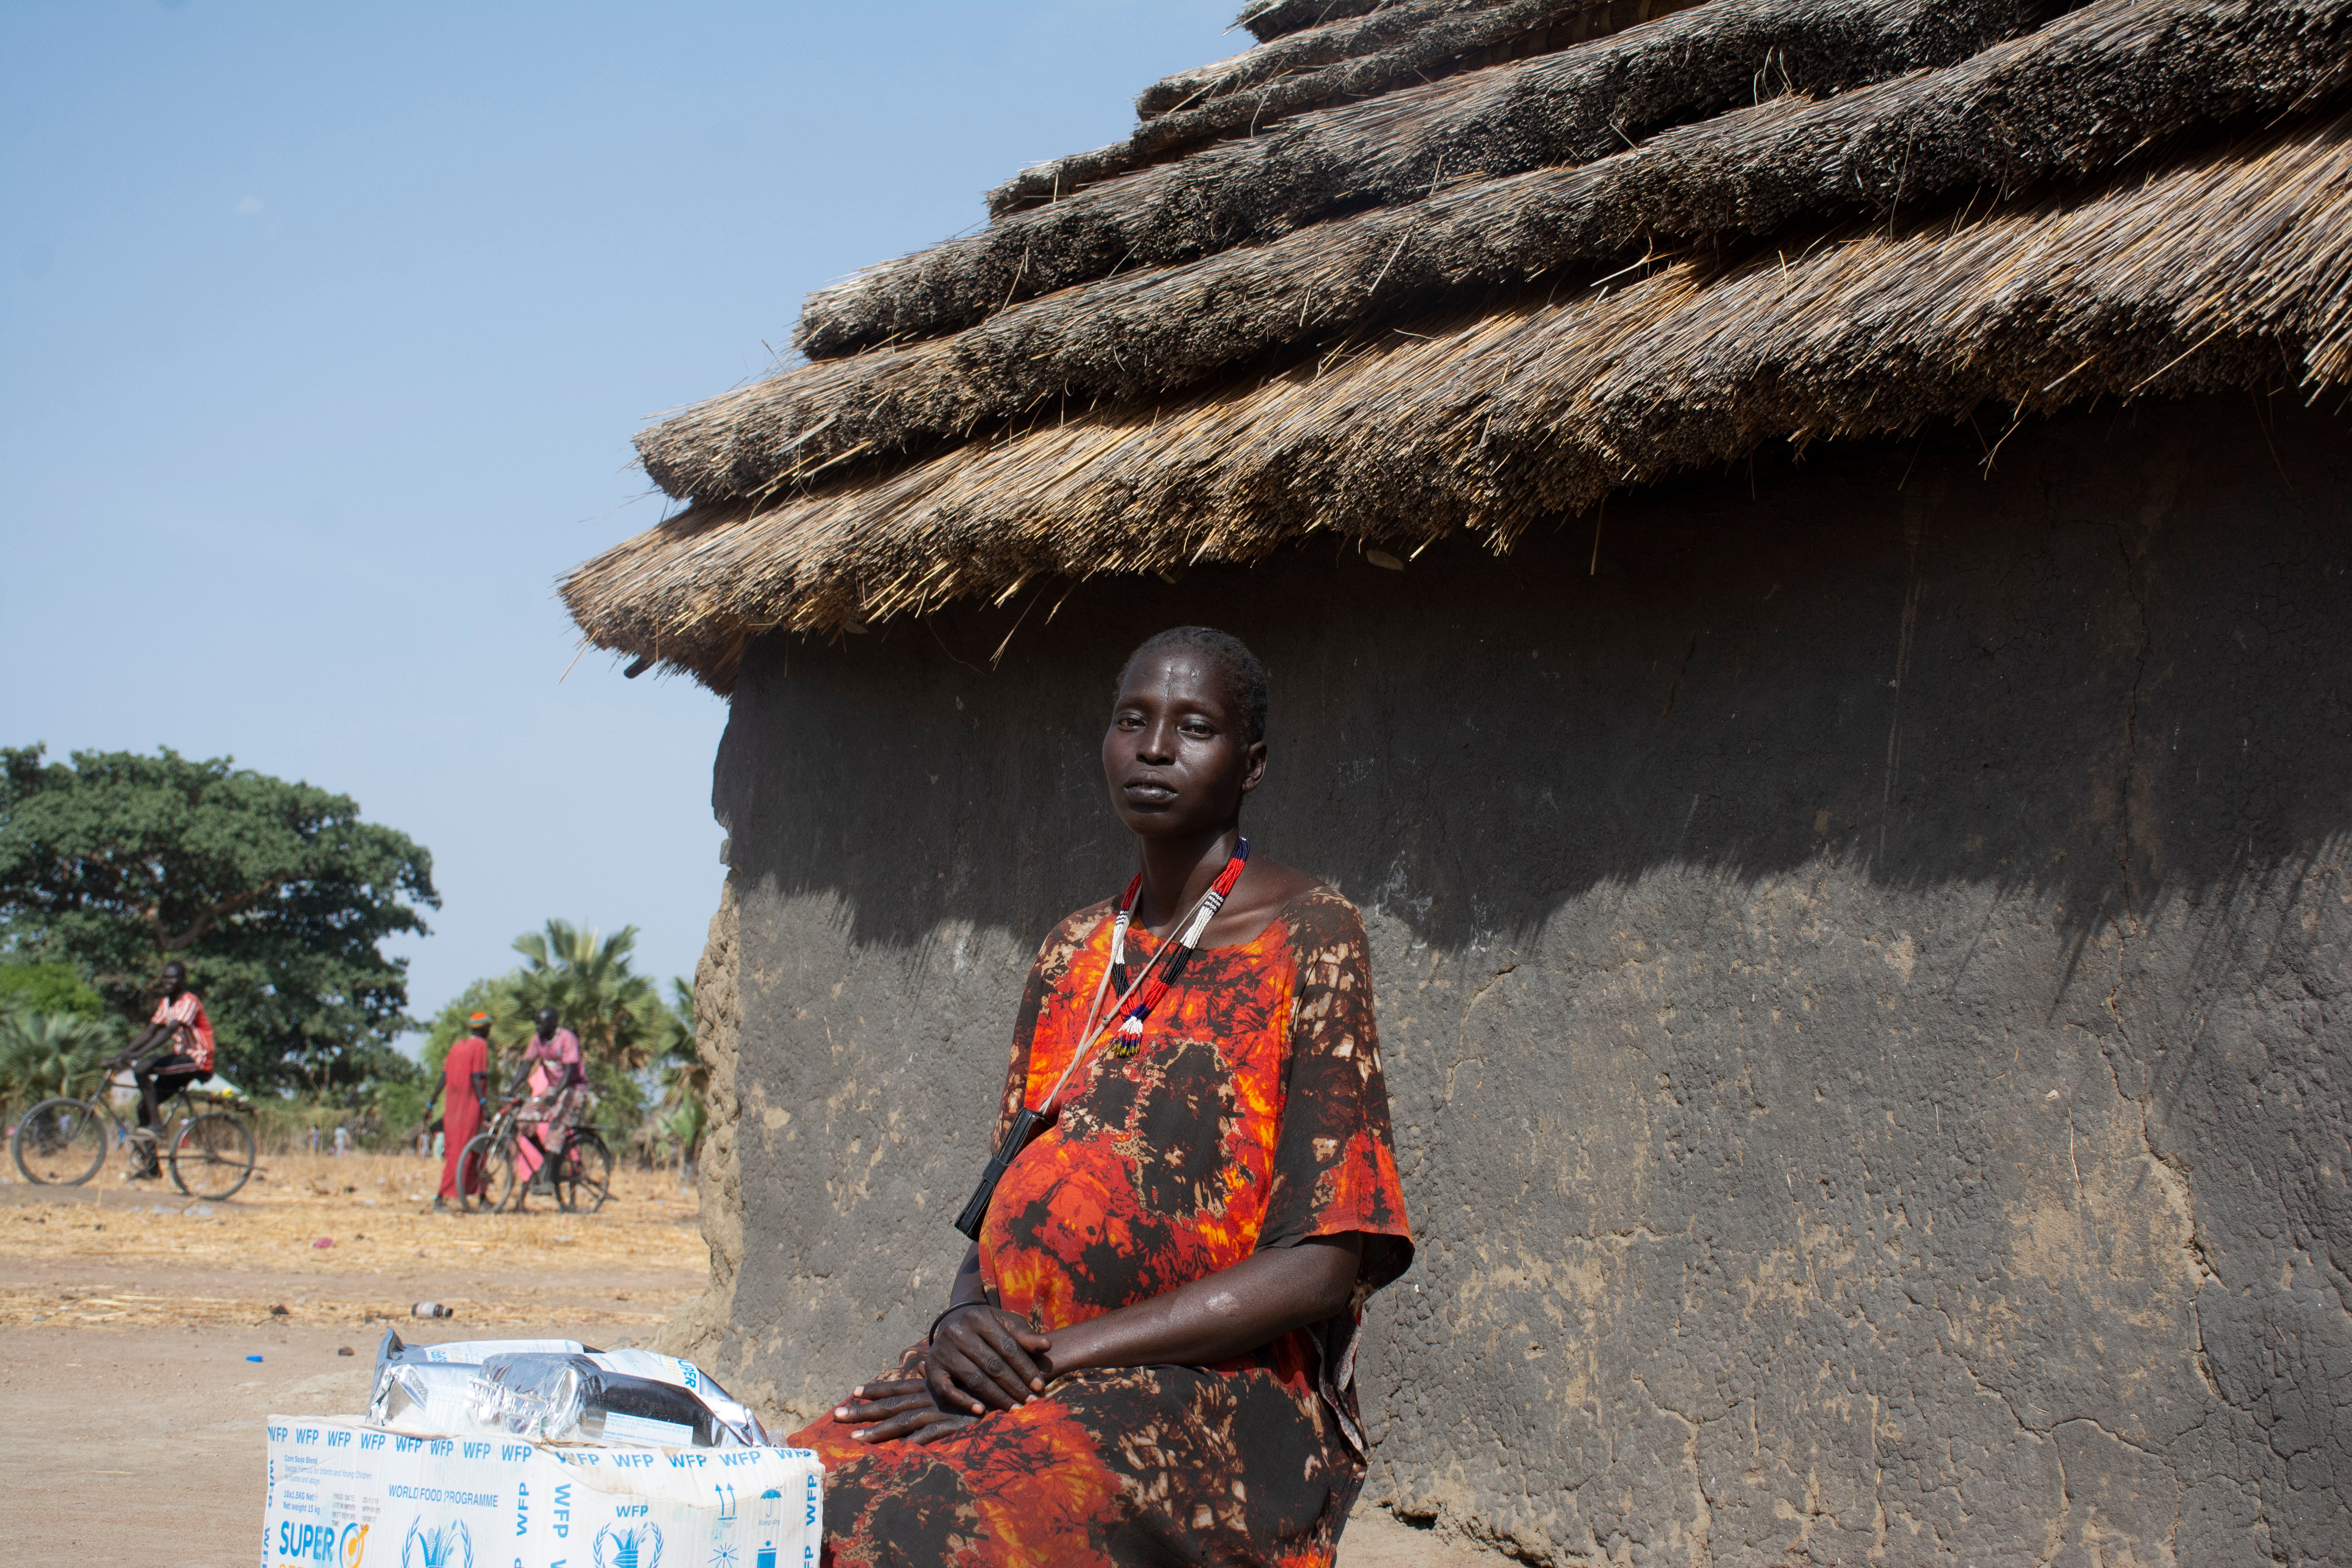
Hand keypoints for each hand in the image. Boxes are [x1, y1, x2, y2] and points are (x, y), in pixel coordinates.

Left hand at [833, 1377, 976, 1445]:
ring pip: (904, 1421)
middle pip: (892, 1404)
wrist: (1014, 1389)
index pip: (898, 1387)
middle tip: (836, 1416)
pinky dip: (918, 1441)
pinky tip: (901, 1450)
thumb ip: (940, 1380)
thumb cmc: (987, 1387)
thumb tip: (924, 1370)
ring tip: (856, 1440)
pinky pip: (932, 1435)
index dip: (875, 1389)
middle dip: (863, 1411)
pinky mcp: (955, 1426)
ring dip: (879, 1431)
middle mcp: (932, 1397)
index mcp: (932, 1387)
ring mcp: (941, 1411)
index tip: (852, 1392)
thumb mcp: (960, 1382)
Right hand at [926, 1304, 1052, 1416]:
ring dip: (997, 1398)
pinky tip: (981, 1412)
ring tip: (1014, 1409)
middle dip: (1014, 1386)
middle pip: (992, 1365)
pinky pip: (947, 1390)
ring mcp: (942, 1350)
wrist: (952, 1324)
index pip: (1008, 1347)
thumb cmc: (987, 1327)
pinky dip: (964, 1402)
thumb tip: (1046, 1346)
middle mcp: (957, 1332)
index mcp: (978, 1317)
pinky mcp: (931, 1368)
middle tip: (1030, 1403)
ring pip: (974, 1379)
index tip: (1039, 1387)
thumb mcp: (1005, 1323)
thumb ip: (1025, 1335)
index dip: (1025, 1368)